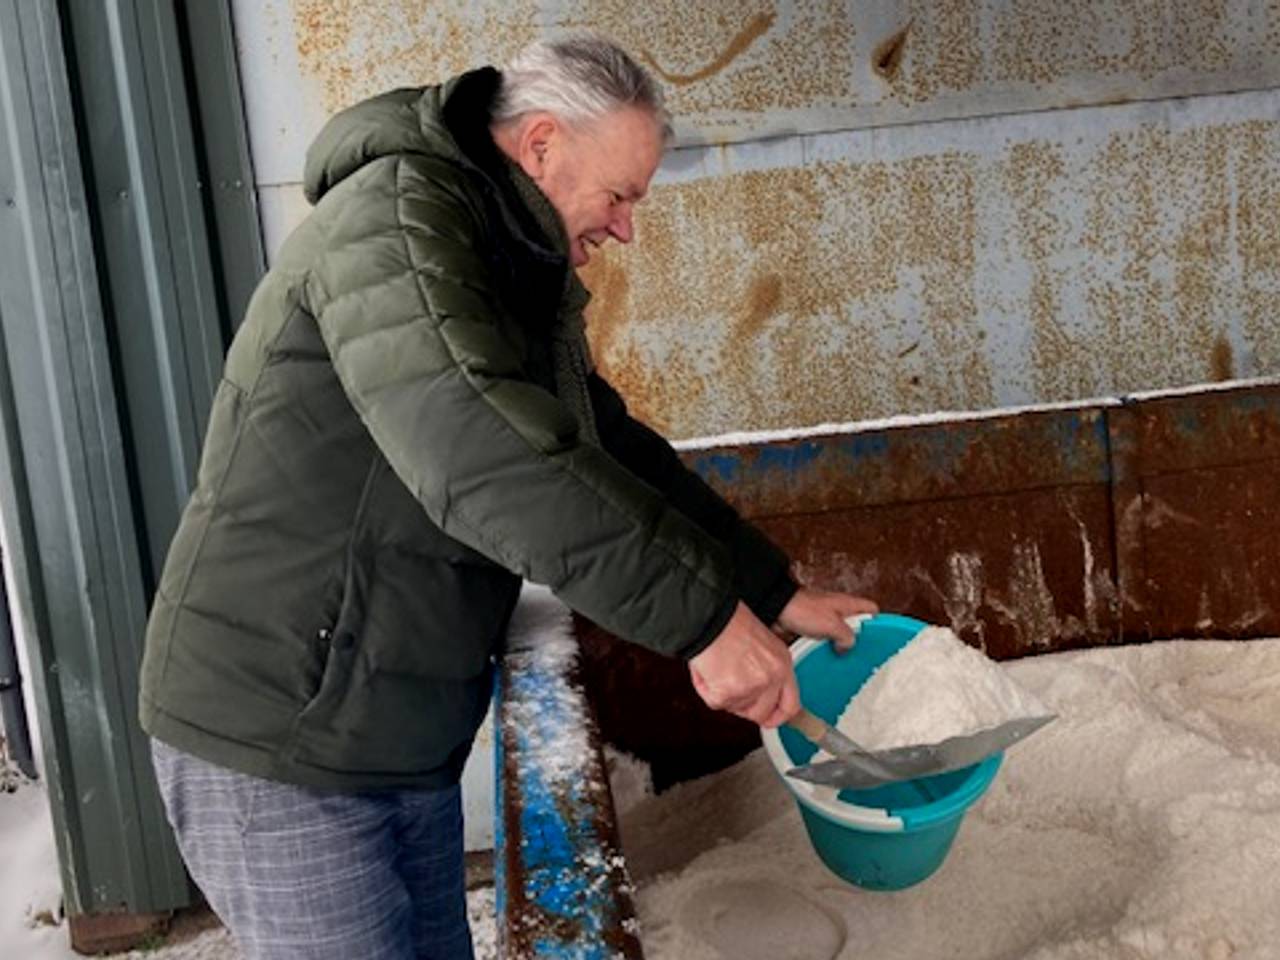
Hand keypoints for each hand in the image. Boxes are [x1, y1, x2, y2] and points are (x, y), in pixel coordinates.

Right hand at [689, 602, 797, 727]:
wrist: (710, 617)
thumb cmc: (729, 622)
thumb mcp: (762, 645)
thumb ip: (766, 670)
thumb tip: (759, 693)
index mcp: (782, 663)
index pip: (791, 705)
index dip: (778, 717)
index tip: (770, 720)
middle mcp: (771, 677)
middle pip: (762, 713)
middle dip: (744, 707)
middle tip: (732, 691)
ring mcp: (751, 688)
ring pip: (736, 708)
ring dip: (723, 693)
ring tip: (718, 667)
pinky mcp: (729, 693)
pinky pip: (715, 702)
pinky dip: (706, 689)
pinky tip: (707, 668)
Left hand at [776, 588, 877, 651]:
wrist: (777, 608)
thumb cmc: (802, 609)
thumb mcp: (832, 625)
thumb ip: (847, 637)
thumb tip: (848, 647)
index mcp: (847, 604)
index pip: (871, 609)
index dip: (877, 623)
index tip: (879, 638)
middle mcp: (838, 609)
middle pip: (856, 624)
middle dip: (857, 639)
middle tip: (860, 653)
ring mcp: (825, 618)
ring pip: (839, 633)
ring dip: (839, 644)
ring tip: (842, 658)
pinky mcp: (812, 626)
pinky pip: (824, 638)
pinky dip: (825, 646)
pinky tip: (825, 655)